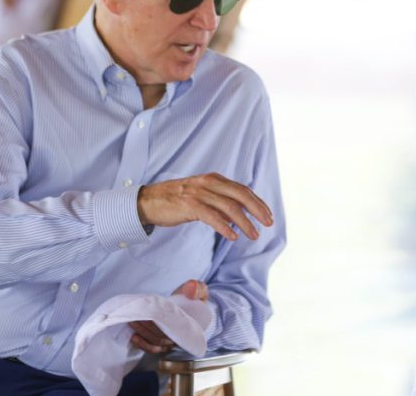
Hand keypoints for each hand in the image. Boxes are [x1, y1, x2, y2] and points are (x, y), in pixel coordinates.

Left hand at [129, 279, 208, 353]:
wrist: (188, 303)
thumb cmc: (192, 297)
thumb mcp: (198, 289)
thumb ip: (197, 287)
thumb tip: (191, 287)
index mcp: (192, 324)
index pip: (179, 329)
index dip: (166, 323)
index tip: (155, 314)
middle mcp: (181, 336)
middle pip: (163, 336)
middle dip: (148, 326)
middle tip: (137, 314)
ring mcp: (171, 340)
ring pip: (156, 341)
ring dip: (142, 332)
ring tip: (132, 320)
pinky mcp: (162, 343)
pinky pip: (153, 348)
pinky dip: (142, 344)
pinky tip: (134, 336)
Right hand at [137, 173, 273, 241]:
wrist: (147, 201)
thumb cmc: (175, 201)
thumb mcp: (201, 197)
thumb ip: (219, 203)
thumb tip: (238, 217)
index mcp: (214, 179)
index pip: (242, 189)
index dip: (257, 202)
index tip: (267, 215)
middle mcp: (209, 183)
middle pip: (241, 195)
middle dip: (257, 209)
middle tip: (268, 223)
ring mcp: (199, 193)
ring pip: (229, 207)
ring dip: (244, 222)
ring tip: (253, 235)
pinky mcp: (189, 205)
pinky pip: (212, 216)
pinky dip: (225, 227)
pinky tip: (233, 236)